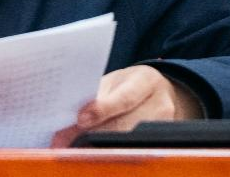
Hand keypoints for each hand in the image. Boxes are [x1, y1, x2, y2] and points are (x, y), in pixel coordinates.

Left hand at [49, 66, 202, 147]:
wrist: (162, 93)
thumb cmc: (132, 84)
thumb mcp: (118, 80)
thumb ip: (99, 93)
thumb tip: (73, 115)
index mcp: (146, 81)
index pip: (124, 98)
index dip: (102, 110)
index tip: (80, 119)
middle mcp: (160, 104)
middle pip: (124, 125)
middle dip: (92, 133)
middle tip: (65, 139)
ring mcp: (164, 126)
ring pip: (126, 139)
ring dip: (97, 144)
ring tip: (73, 145)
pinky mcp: (161, 141)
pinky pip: (131, 147)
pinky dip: (110, 148)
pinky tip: (92, 149)